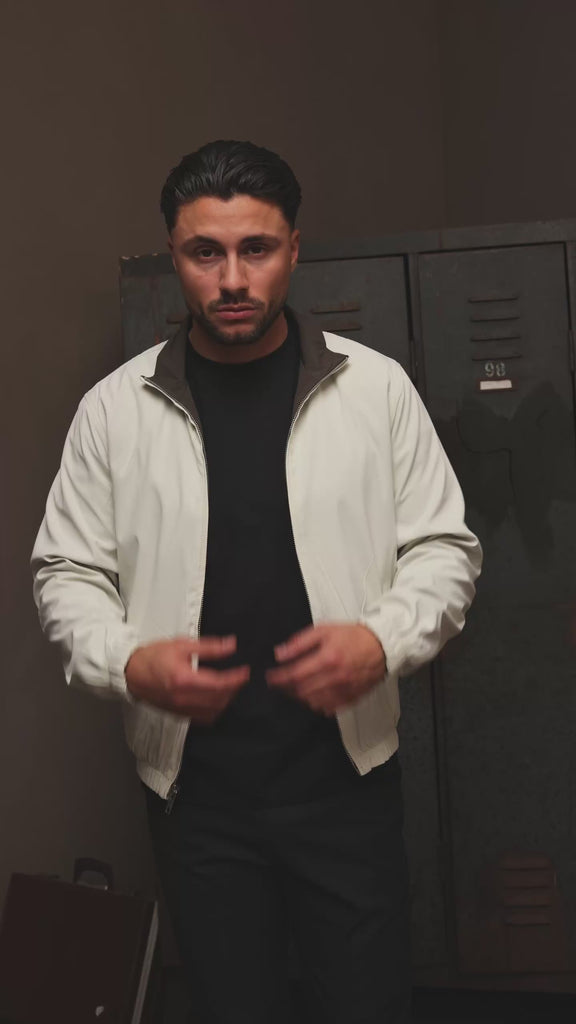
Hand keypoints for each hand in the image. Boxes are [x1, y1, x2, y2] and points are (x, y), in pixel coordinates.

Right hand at [125, 635, 249, 722]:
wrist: (131, 672)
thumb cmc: (153, 657)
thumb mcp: (182, 645)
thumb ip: (209, 647)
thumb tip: (230, 646)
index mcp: (184, 680)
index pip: (219, 684)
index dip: (236, 679)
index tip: (246, 672)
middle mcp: (183, 698)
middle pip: (218, 700)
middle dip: (234, 690)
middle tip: (240, 678)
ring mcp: (181, 709)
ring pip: (213, 712)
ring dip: (226, 701)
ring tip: (231, 687)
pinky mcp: (178, 714)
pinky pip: (203, 718)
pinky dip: (215, 710)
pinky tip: (218, 700)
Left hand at [266, 623, 385, 714]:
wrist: (382, 646)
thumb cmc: (352, 636)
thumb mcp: (324, 630)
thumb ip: (300, 642)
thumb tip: (280, 654)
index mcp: (328, 659)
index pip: (295, 674)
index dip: (279, 678)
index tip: (269, 678)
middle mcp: (335, 678)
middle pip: (302, 691)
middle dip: (286, 689)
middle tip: (278, 684)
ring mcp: (344, 691)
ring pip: (313, 702)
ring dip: (299, 697)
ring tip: (293, 689)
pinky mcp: (351, 699)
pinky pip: (328, 708)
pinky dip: (316, 704)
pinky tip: (312, 695)